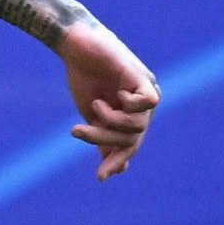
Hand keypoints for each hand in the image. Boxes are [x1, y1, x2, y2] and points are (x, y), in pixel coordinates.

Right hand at [56, 16, 159, 179]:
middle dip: (105, 140)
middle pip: (133, 138)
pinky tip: (114, 96)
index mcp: (132, 116)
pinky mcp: (141, 77)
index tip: (99, 178)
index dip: (116, 162)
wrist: (75, 47)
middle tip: (77, 131)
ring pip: (138, 125)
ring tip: (94, 106)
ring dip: (110, 122)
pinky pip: (148, 102)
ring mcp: (144, 91)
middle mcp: (143, 105)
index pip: (130, 146)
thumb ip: (104, 139)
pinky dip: (129, 105)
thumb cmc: (84, 78)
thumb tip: (114, 170)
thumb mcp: (93, 117)